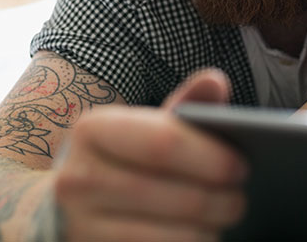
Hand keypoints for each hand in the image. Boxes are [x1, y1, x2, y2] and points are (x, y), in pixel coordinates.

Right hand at [52, 69, 247, 241]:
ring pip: (164, 236)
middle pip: (169, 195)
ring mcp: (78, 225)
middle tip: (241, 200)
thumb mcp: (147, 125)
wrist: (63, 207)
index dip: (211, 157)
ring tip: (225, 218)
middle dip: (218, 200)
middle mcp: (79, 178)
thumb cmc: (123, 158)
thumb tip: (216, 81)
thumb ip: (186, 104)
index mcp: (95, 130)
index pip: (163, 143)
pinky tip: (202, 236)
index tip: (242, 166)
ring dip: (206, 230)